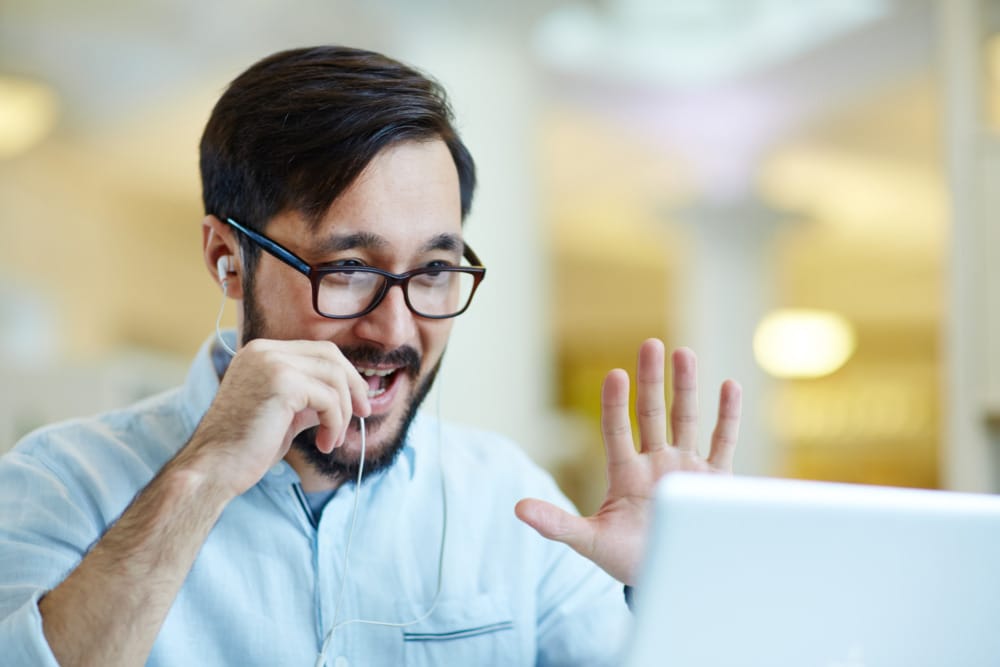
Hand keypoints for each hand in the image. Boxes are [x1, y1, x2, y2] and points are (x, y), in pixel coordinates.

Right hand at [177, 339, 371, 496]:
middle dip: (353, 386)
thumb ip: (308, 398)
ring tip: (331, 440)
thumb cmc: (245, 447)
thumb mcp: (284, 413)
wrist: (213, 468)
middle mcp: (265, 350)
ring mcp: (272, 363)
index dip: (344, 375)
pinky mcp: (282, 383)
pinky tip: (324, 444)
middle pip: (330, 355)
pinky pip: (328, 400)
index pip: (318, 351)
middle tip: (363, 414)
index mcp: (261, 352)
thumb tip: (343, 397)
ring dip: (342, 412)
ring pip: (334, 377)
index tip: (357, 402)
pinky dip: (334, 423)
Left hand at [515, 338, 741, 584]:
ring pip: (686, 420)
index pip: (617, 430)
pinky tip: (728, 385)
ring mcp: (685, 468)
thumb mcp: (590, 541)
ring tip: (684, 352)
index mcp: (625, 474)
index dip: (616, 404)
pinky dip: (727, 416)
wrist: (669, 577)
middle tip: (650, 344)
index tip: (615, 373)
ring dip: (686, 388)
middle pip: (653, 414)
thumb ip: (556, 524)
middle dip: (652, 380)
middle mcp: (655, 463)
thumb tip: (517, 508)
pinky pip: (723, 442)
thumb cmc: (627, 558)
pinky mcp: (714, 481)